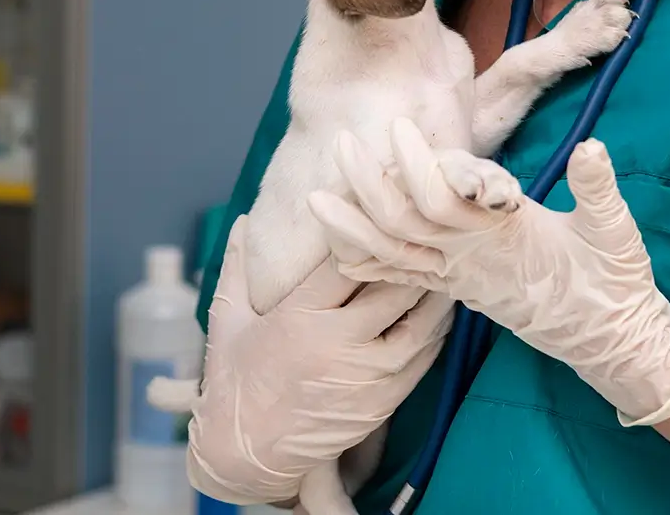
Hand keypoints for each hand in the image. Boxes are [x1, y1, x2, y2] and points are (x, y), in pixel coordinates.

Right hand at [186, 213, 453, 503]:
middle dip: (412, 258)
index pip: (346, 262)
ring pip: (418, 322)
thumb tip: (241, 219)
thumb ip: (238, 268)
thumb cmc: (234, 384)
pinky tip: (439, 310)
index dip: (367, 233)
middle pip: (392, 287)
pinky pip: (422, 357)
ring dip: (434, 293)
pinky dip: (435, 331)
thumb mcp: (227, 322)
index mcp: (298, 317)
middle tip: (427, 233)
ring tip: (443, 265)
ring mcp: (365, 375)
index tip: (381, 212)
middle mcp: (337, 344)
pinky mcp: (383, 400)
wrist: (245, 456)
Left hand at [307, 117, 669, 426]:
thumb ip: (598, 190)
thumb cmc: (613, 281)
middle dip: (368, 185)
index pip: (445, 200)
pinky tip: (341, 253)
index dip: (419, 165)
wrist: (610, 337)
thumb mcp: (615, 231)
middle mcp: (470, 260)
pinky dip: (369, 265)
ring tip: (315, 198)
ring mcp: (460, 280)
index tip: (399, 126)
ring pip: (392, 255)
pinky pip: (403, 280)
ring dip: (352, 226)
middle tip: (341, 143)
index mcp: (502, 237)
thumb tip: (591, 148)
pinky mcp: (460, 290)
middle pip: (402, 224)